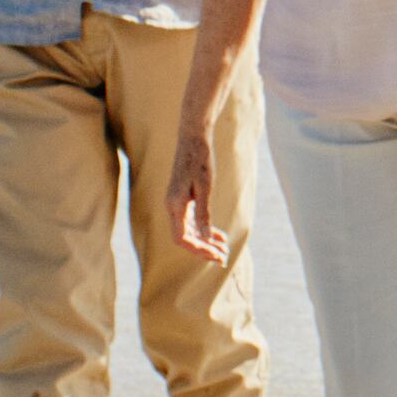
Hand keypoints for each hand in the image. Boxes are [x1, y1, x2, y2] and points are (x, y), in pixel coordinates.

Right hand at [166, 105, 229, 263]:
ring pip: (189, 231)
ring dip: (205, 242)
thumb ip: (204, 213)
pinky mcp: (182, 199)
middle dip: (204, 250)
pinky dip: (204, 230)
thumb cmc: (201, 160)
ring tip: (224, 249)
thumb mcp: (206, 187)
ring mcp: (176, 203)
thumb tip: (205, 237)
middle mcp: (172, 206)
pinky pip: (191, 221)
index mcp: (174, 205)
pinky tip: (219, 236)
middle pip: (185, 238)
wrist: (193, 138)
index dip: (199, 250)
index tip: (217, 256)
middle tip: (224, 258)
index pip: (182, 239)